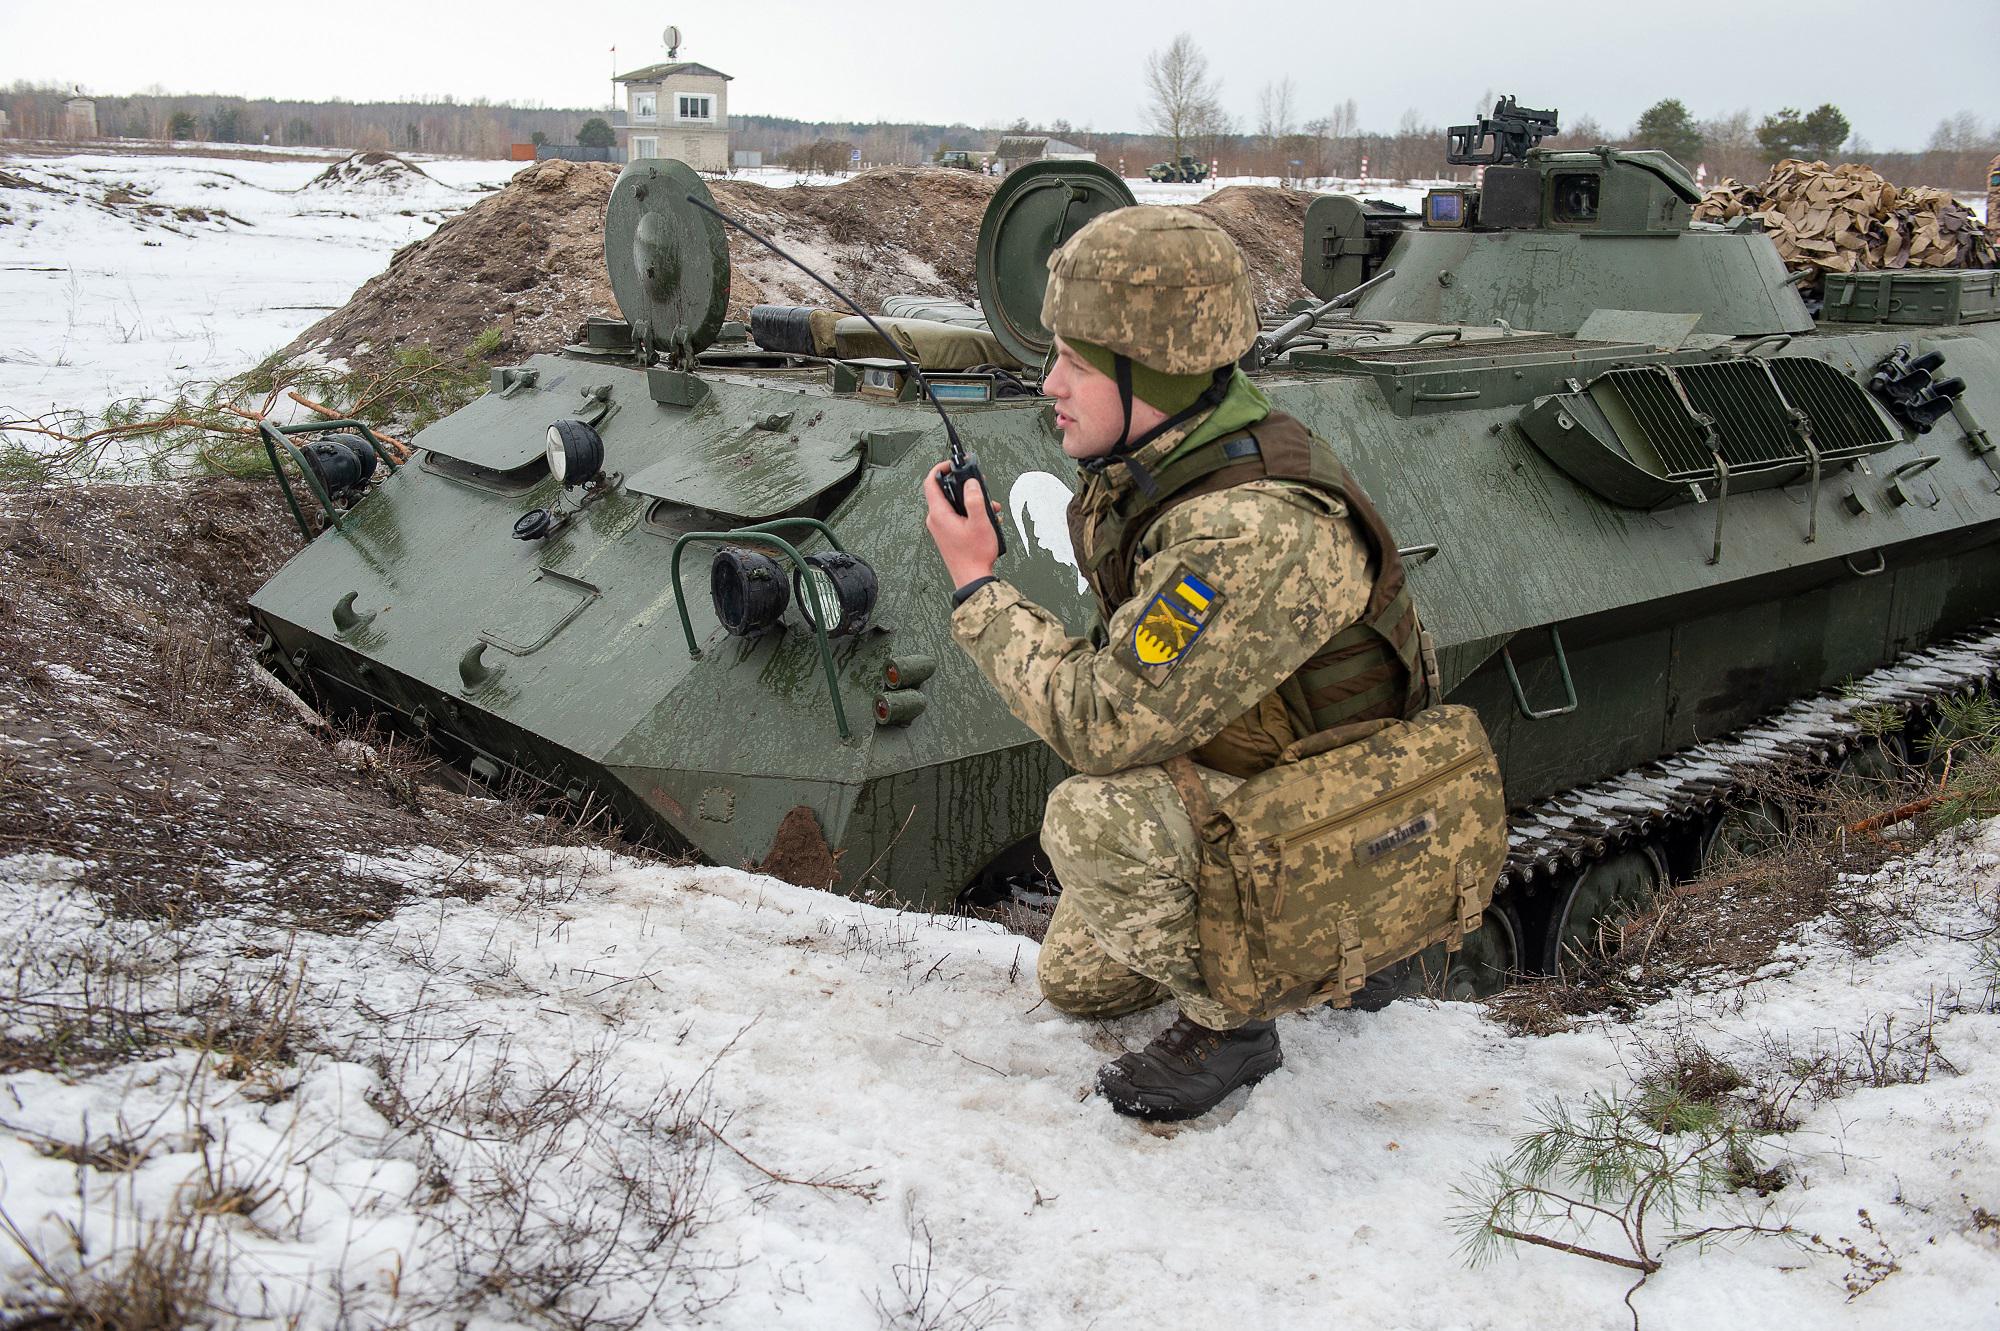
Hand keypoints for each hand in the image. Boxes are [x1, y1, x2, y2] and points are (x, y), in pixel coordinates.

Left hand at [922, 463, 1000, 587]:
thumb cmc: (974, 555)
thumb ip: (975, 499)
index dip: (941, 468)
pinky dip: (969, 513)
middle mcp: (936, 520)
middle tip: (977, 484)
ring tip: (989, 507)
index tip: (953, 463)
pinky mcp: (947, 535)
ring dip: (971, 502)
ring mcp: (940, 528)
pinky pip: (956, 516)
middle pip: (944, 492)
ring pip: (953, 504)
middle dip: (963, 486)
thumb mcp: (980, 522)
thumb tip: (970, 483)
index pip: (931, 482)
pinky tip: (985, 519)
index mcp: (939, 514)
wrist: (972, 578)